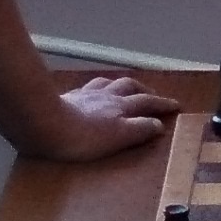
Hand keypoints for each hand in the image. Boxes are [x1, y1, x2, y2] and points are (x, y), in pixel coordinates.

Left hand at [14, 74, 180, 162]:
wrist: (44, 125)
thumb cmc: (84, 137)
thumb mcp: (118, 137)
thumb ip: (139, 129)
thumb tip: (158, 124)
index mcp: (121, 106)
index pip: (147, 102)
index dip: (162, 104)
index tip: (176, 105)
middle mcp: (106, 95)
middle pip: (129, 86)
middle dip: (144, 91)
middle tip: (153, 96)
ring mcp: (86, 94)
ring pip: (109, 83)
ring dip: (121, 85)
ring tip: (125, 89)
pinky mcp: (67, 97)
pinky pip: (88, 87)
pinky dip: (97, 88)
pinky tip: (92, 92)